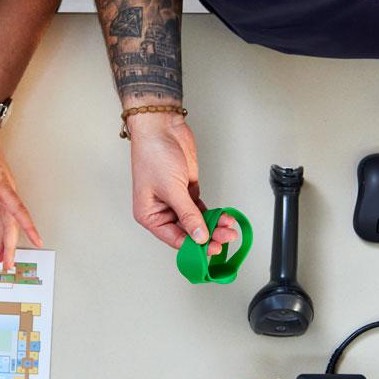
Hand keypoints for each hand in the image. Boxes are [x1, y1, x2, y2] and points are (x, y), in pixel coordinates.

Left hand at [0, 111, 42, 269]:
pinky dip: (1, 230)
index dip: (26, 227)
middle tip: (8, 264)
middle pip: (12, 222)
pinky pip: (2, 215)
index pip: (17, 210)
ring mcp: (3, 191)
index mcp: (2, 185)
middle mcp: (5, 190)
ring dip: (6, 240)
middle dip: (11, 244)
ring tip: (3, 259)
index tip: (36, 242)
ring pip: (7, 221)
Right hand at [126, 112, 241, 252]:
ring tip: (228, 229)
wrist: (162, 127)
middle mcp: (162, 210)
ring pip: (197, 221)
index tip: (210, 250)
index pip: (174, 239)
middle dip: (207, 236)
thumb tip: (199, 236)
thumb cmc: (153, 154)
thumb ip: (188, 215)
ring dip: (213, 226)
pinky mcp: (188, 190)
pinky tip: (224, 218)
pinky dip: (213, 214)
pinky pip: (201, 209)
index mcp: (149, 215)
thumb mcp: (171, 189)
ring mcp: (176, 201)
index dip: (193, 246)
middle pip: (187, 232)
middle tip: (224, 239)